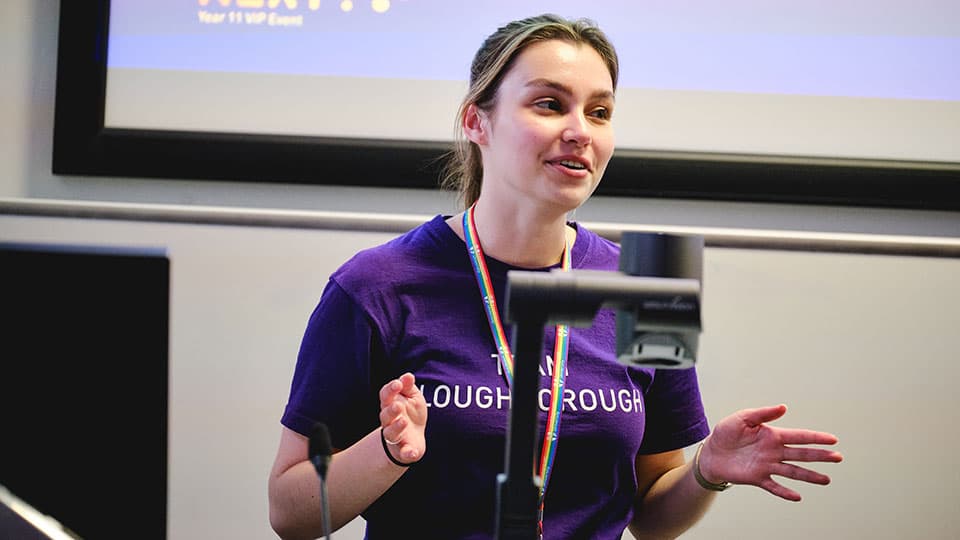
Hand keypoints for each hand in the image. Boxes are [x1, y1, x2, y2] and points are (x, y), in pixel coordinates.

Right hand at [378, 372, 427, 463]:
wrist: (414, 437)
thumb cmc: (411, 413)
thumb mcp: (412, 397)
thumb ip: (408, 387)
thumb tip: (408, 375)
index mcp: (390, 405)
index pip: (385, 396)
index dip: (390, 390)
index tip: (398, 384)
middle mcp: (389, 421)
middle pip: (385, 415)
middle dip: (391, 410)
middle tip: (398, 405)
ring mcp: (395, 436)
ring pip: (391, 433)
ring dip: (396, 427)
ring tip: (403, 421)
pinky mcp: (403, 450)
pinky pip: (403, 453)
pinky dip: (407, 454)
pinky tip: (412, 453)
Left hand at [699, 404, 842, 500]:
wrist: (711, 452)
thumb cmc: (726, 433)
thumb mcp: (742, 418)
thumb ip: (762, 413)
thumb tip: (783, 407)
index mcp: (772, 435)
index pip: (798, 436)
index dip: (815, 438)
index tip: (833, 440)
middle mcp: (773, 452)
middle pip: (801, 454)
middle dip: (820, 456)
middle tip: (838, 458)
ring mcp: (767, 466)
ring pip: (792, 472)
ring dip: (809, 476)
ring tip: (826, 480)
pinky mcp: (757, 478)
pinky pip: (774, 486)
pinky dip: (785, 492)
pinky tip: (797, 497)